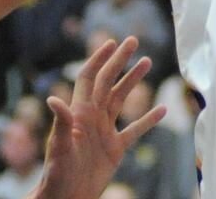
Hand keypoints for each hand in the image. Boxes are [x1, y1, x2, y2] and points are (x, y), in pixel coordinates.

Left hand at [28, 37, 165, 198]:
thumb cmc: (57, 175)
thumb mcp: (58, 148)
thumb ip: (60, 123)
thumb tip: (53, 99)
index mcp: (79, 113)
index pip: (89, 78)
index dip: (99, 59)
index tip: (111, 42)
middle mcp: (92, 117)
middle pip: (108, 81)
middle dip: (120, 60)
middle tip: (133, 40)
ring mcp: (104, 132)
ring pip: (121, 99)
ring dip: (133, 81)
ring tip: (147, 61)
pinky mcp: (114, 149)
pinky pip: (135, 130)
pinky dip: (148, 120)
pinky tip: (162, 110)